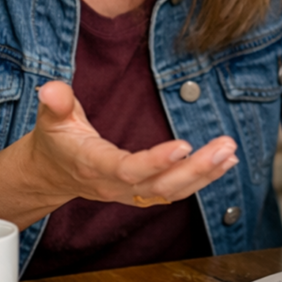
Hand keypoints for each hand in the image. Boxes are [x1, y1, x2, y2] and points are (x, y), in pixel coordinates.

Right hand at [22, 81, 238, 209]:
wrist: (52, 174)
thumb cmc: (57, 142)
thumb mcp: (51, 119)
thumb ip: (55, 103)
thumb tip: (52, 88)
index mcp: (93, 165)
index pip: (127, 169)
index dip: (155, 162)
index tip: (184, 147)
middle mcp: (115, 185)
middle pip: (159, 185)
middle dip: (195, 168)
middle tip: (224, 146)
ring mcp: (130, 193)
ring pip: (172, 192)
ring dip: (205, 174)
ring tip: (230, 153)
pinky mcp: (143, 193)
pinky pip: (175, 192)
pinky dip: (203, 179)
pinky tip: (225, 163)